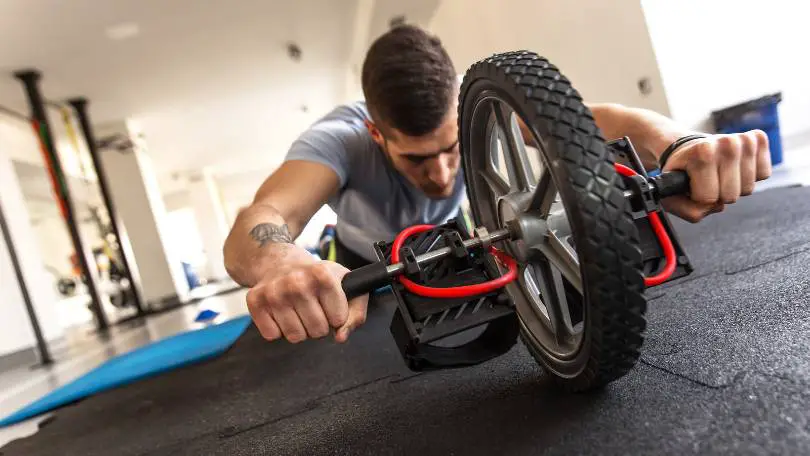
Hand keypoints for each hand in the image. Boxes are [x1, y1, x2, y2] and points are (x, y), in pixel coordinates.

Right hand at [245, 247, 367, 343]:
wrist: (278, 260)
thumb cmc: (315, 276)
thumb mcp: (345, 285)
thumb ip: (355, 313)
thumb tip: (341, 337)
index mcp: (322, 274)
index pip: (338, 319)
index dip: (336, 315)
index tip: (330, 304)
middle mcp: (296, 282)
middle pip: (318, 331)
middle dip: (319, 325)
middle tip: (313, 307)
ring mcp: (273, 291)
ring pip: (295, 336)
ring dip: (299, 328)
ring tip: (297, 309)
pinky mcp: (255, 301)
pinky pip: (272, 335)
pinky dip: (278, 328)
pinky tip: (281, 311)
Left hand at [661, 130, 771, 221]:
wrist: (689, 147)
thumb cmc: (683, 172)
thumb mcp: (671, 194)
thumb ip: (688, 211)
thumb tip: (716, 207)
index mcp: (703, 153)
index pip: (709, 198)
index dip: (699, 198)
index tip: (693, 185)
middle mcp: (726, 143)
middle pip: (732, 196)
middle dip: (718, 195)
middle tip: (708, 180)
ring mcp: (744, 139)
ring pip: (749, 188)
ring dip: (734, 186)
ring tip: (720, 173)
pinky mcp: (758, 139)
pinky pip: (764, 174)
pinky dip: (750, 176)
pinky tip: (735, 167)